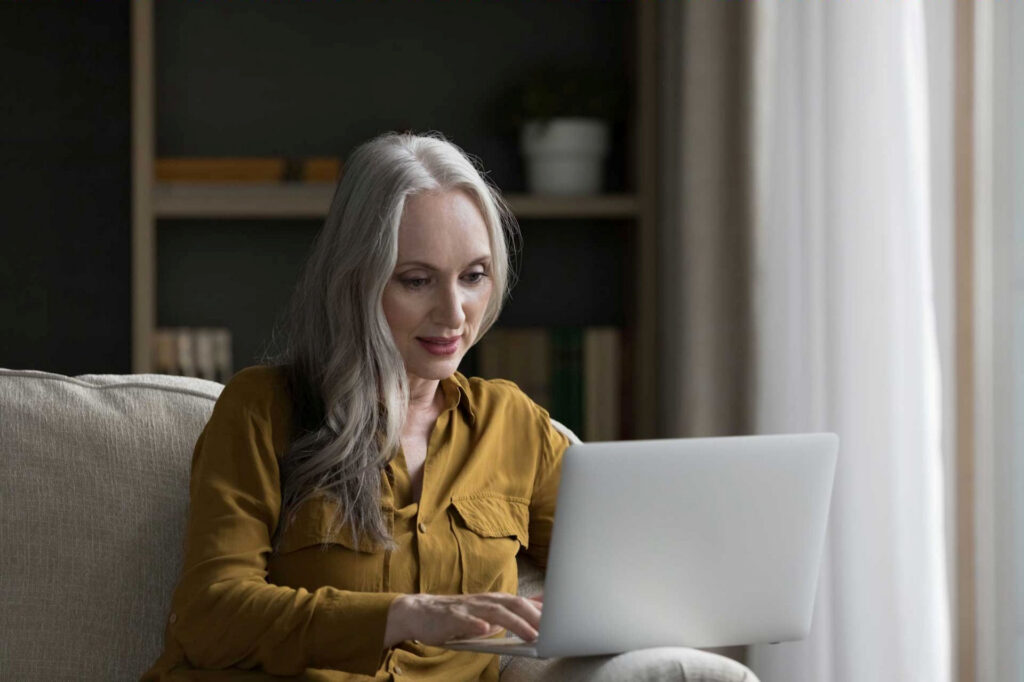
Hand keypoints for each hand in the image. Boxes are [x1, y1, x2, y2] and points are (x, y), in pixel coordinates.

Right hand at [383, 593, 542, 647]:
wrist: (421, 613)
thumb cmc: (459, 616)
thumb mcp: (489, 611)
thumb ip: (513, 610)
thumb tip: (541, 605)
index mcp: (495, 601)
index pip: (523, 602)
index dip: (543, 610)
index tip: (562, 616)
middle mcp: (485, 601)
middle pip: (514, 604)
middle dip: (534, 616)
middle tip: (553, 630)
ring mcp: (468, 609)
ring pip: (495, 612)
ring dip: (515, 623)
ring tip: (530, 635)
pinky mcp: (451, 618)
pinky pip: (466, 621)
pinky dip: (477, 624)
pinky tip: (485, 629)